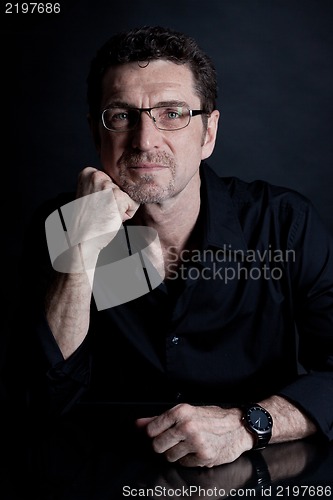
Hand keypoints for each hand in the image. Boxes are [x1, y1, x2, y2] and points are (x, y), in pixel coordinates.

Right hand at [66, 167, 139, 259]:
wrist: (82, 239)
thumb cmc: (88, 221)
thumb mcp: (91, 194)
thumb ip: (103, 186)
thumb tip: (128, 182)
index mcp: (88, 172)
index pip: (114, 179)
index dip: (109, 195)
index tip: (97, 204)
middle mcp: (97, 175)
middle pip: (122, 186)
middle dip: (117, 200)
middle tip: (101, 211)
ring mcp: (107, 185)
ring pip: (129, 195)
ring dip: (121, 208)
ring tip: (106, 215)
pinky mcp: (117, 197)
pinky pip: (134, 204)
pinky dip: (127, 215)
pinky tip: (112, 218)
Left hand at [135, 403, 252, 467]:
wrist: (238, 427)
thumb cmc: (213, 418)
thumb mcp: (186, 412)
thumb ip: (159, 418)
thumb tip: (138, 424)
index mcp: (180, 411)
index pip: (151, 429)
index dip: (154, 433)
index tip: (159, 433)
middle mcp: (186, 426)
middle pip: (157, 446)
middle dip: (163, 445)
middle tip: (175, 439)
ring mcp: (194, 442)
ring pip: (169, 456)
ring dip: (176, 453)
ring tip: (188, 444)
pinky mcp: (203, 456)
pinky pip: (184, 464)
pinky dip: (189, 459)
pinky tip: (197, 450)